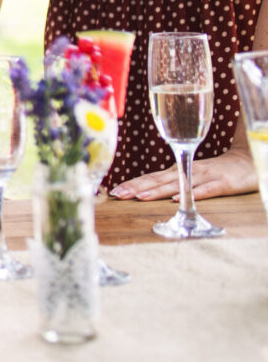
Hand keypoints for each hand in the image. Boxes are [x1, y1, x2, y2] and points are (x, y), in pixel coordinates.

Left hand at [109, 148, 258, 200]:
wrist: (247, 162)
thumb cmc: (215, 171)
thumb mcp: (190, 174)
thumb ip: (172, 181)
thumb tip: (148, 189)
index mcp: (178, 169)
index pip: (151, 177)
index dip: (133, 183)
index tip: (115, 191)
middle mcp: (186, 170)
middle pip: (158, 180)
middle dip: (137, 187)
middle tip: (118, 195)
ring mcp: (204, 176)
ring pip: (177, 183)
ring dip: (157, 191)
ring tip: (140, 197)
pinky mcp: (222, 183)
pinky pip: (204, 189)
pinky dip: (190, 193)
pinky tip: (177, 199)